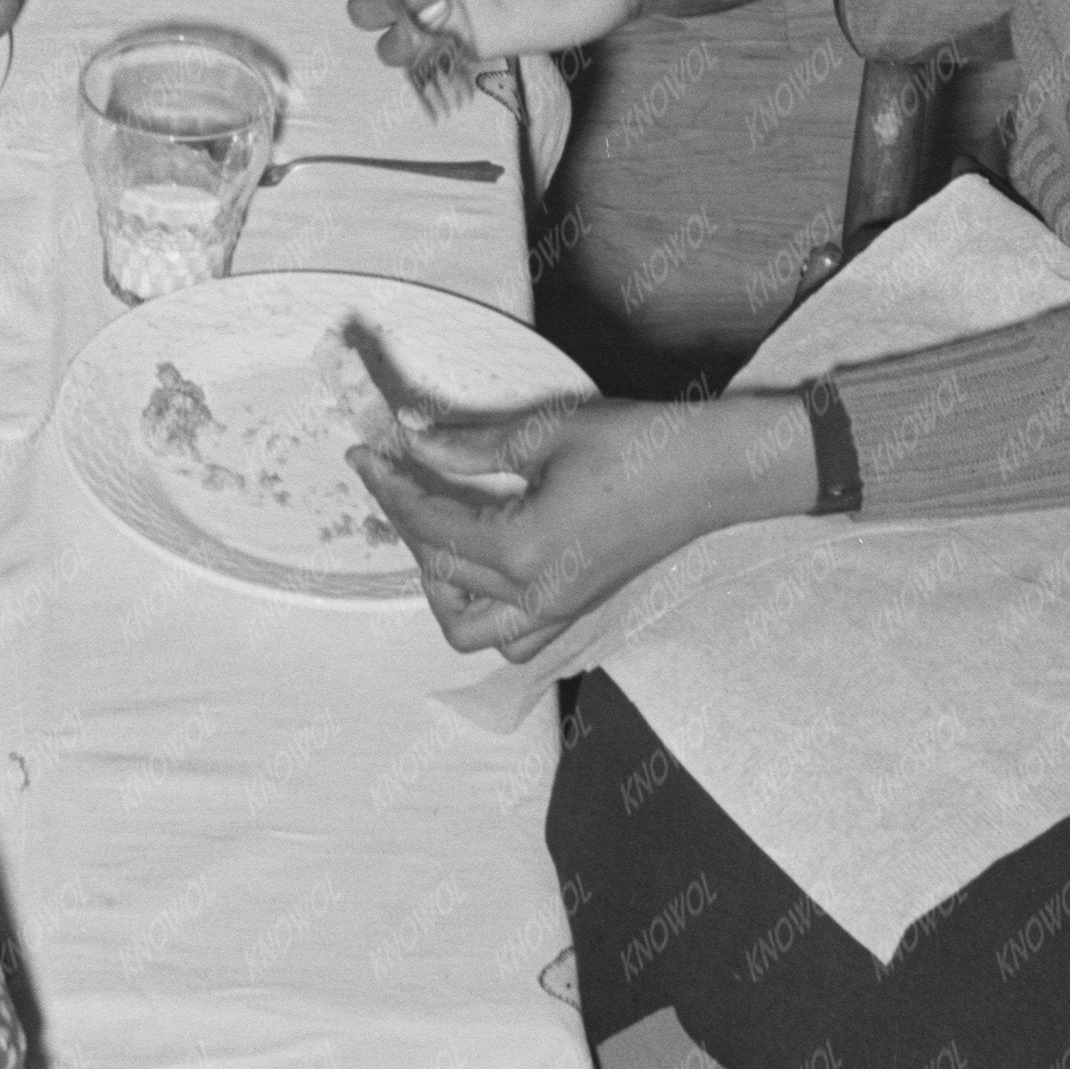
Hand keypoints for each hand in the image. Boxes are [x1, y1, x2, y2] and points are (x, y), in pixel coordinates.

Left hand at [349, 392, 756, 664]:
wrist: (708, 472)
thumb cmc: (633, 444)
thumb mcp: (542, 433)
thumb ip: (468, 445)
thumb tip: (411, 436)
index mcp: (523, 550)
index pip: (430, 525)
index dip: (387, 486)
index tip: (361, 452)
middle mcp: (537, 594)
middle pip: (441, 574)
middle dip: (406, 523)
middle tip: (394, 476)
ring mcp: (561, 609)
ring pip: (473, 631)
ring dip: (442, 588)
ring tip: (438, 530)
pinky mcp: (579, 605)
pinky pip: (514, 635)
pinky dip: (483, 608)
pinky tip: (480, 557)